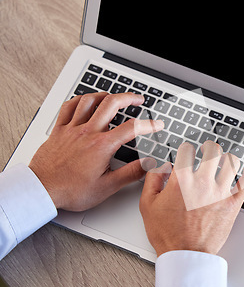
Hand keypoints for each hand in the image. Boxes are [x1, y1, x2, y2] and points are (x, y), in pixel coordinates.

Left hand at [29, 92, 163, 210]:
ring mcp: (72, 129)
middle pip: (112, 104)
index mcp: (102, 146)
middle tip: (138, 99)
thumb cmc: (71, 190)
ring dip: (105, 95)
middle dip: (129, 97)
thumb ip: (131, 173)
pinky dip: (79, 100)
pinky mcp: (59, 130)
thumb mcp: (108, 186)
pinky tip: (85, 101)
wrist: (42, 190)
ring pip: (89, 101)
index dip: (149, 124)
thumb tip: (148, 164)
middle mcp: (88, 132)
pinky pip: (68, 107)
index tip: (157, 124)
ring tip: (114, 97)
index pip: (132, 128)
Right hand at [140, 141, 243, 255]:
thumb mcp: (147, 205)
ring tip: (225, 160)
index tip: (187, 152)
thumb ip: (152, 180)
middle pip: (212, 151)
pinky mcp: (233, 203)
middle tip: (208, 149)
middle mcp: (202, 182)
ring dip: (227, 158)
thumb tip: (161, 166)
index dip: (186, 149)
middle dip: (209, 147)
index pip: (187, 150)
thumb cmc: (167, 234)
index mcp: (181, 180)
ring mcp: (220, 192)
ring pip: (231, 163)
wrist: (185, 255)